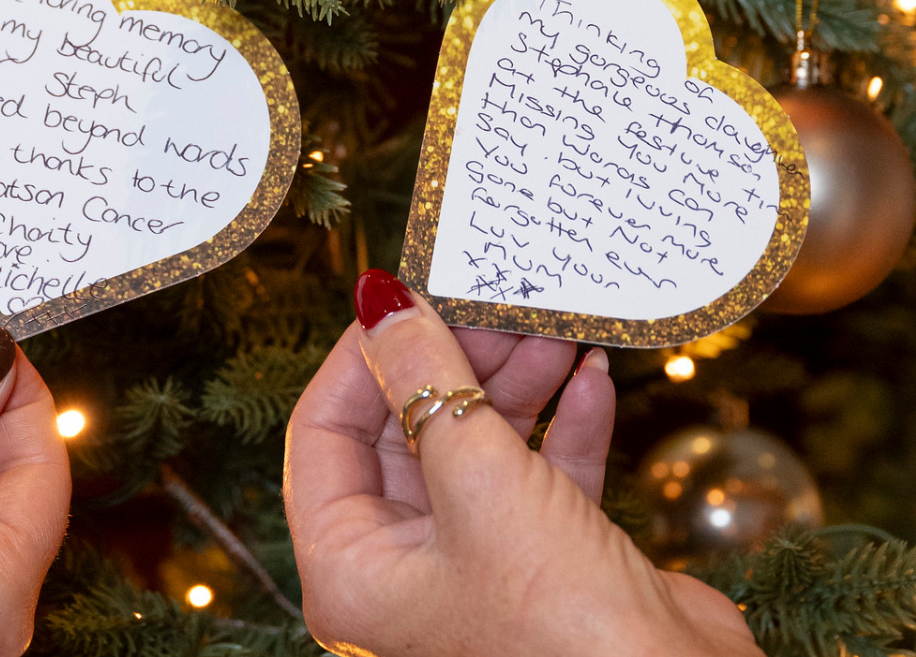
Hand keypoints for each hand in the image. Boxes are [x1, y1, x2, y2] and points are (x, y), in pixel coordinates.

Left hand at [285, 270, 757, 656]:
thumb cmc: (559, 619)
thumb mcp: (480, 479)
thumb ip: (427, 380)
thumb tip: (379, 299)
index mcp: (350, 570)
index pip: (323, 435)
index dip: (362, 358)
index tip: (406, 296)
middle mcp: (402, 572)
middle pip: (405, 434)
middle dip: (453, 362)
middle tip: (496, 303)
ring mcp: (474, 569)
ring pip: (476, 449)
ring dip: (514, 385)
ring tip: (552, 327)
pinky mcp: (546, 566)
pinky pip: (540, 478)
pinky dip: (565, 427)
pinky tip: (592, 379)